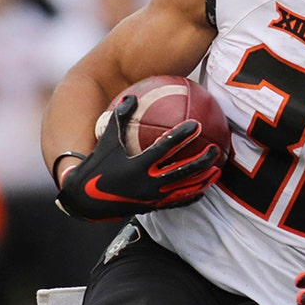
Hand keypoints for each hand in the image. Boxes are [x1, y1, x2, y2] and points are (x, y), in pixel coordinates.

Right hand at [55, 95, 222, 221]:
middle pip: (182, 171)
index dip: (182, 136)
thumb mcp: (107, 141)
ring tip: (217, 170)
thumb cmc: (98, 166)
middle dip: (201, 160)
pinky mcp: (153, 208)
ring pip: (184, 189)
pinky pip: (177, 202)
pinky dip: (192, 196)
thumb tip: (131, 96)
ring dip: (202, 180)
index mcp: (137, 165)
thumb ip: (120, 118)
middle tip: (214, 149)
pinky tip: (203, 190)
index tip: (196, 125)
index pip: (165, 148)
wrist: (87, 200)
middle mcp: (147, 183)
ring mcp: (152, 198)